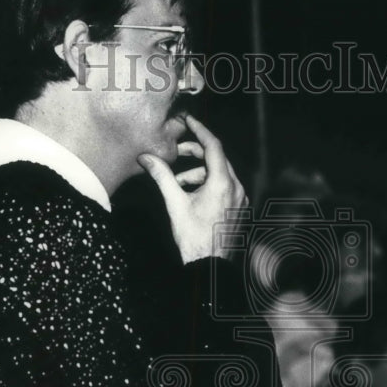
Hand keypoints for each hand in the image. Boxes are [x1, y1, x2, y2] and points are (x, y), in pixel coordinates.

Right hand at [138, 114, 248, 262]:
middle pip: (217, 158)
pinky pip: (225, 187)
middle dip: (196, 153)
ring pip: (220, 174)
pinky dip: (209, 184)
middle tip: (177, 152)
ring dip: (199, 172)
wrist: (209, 266)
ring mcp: (240, 199)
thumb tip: (145, 158)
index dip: (200, 130)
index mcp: (223, 184)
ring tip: (178, 183)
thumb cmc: (193, 238)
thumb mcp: (175, 204)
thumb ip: (161, 177)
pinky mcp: (239, 209)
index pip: (214, 145)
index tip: (188, 120)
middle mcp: (236, 188)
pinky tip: (192, 195)